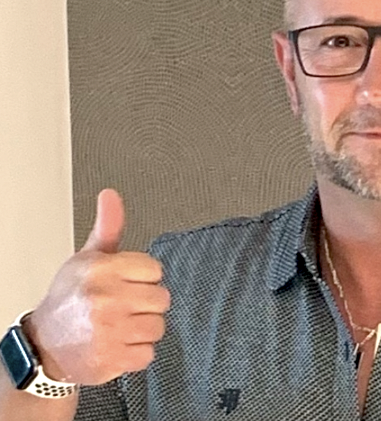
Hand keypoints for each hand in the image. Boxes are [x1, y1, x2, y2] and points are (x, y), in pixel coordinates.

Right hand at [25, 189, 170, 384]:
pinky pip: (148, 354)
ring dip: (142, 329)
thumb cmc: (70, 298)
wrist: (44, 345)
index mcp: (100, 269)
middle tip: (122, 306)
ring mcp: (108, 331)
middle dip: (145, 304)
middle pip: (162, 298)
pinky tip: (117, 345)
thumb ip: (108, 227)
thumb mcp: (87, 257)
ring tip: (119, 326)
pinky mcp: (112, 359)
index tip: (125, 283)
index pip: (155, 270)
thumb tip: (111, 195)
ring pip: (158, 326)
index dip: (143, 278)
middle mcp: (104, 298)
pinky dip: (136, 353)